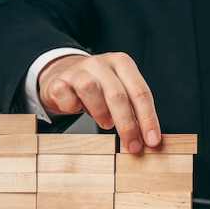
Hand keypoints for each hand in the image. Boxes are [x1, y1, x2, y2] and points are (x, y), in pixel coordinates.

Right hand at [38, 52, 160, 151]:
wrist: (64, 74)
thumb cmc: (99, 87)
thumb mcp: (119, 92)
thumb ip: (133, 109)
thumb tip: (147, 137)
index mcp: (122, 63)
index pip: (140, 92)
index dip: (148, 118)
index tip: (152, 140)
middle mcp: (101, 63)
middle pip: (117, 94)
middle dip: (128, 124)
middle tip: (132, 145)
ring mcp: (77, 70)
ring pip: (90, 88)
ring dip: (100, 112)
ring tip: (106, 124)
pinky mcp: (57, 81)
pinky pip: (64, 94)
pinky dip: (71, 106)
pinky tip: (76, 109)